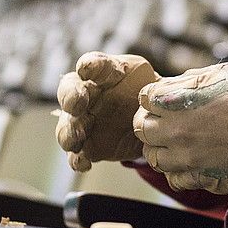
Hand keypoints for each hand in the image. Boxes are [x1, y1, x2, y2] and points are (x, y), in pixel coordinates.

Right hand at [56, 52, 159, 171]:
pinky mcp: (88, 146)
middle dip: (70, 98)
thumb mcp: (154, 83)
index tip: (87, 69)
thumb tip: (161, 91)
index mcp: (104, 74)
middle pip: (69, 92)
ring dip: (68, 132)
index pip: (93, 64)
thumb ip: (153, 86)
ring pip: (67, 126)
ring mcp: (84, 121)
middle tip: (76, 104)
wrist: (151, 123)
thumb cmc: (148, 97)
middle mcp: (87, 95)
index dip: (89, 66)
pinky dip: (77, 160)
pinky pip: (76, 154)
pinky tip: (84, 163)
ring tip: (76, 138)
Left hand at [132, 63, 227, 193]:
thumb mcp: (221, 73)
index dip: (154, 97)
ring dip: (160, 148)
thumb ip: (191, 78)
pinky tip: (188, 162)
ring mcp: (183, 156)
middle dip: (150, 121)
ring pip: (152, 156)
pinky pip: (172, 178)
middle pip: (141, 127)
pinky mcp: (196, 176)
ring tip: (176, 143)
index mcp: (175, 100)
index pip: (144, 97)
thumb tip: (173, 84)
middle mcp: (173, 129)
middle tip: (166, 122)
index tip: (164, 100)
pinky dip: (176, 171)